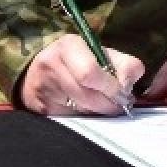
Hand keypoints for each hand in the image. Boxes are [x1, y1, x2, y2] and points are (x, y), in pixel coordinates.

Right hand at [21, 34, 144, 116]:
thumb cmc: (77, 62)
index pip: (91, 72)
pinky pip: (71, 120)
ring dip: (99, 113)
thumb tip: (129, 85)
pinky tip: (86, 112)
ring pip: (81, 111)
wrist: (37, 72)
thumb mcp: (101, 54)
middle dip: (109, 105)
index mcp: (69, 46)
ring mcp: (43, 88)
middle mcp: (51, 65)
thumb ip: (123, 64)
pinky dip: (85, 119)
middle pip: (88, 96)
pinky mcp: (40, 109)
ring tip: (103, 107)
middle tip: (118, 106)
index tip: (124, 93)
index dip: (112, 87)